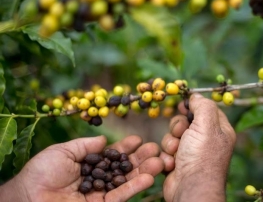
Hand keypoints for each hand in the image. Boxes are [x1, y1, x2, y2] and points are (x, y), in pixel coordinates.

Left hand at [0, 135, 163, 201]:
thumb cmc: (41, 172)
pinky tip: (149, 177)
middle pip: (123, 168)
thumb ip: (85, 145)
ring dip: (144, 172)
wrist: (29, 197)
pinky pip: (121, 196)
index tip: (138, 139)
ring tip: (160, 161)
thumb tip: (105, 140)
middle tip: (156, 149)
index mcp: (88, 165)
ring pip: (127, 182)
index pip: (112, 156)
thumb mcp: (63, 151)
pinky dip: (136, 187)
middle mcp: (97, 179)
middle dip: (141, 159)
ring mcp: (100, 194)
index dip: (125, 148)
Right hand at [160, 93, 235, 201]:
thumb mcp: (206, 124)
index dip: (194, 106)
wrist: (190, 188)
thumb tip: (196, 95)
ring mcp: (191, 152)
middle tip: (182, 134)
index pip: (207, 110)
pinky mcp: (178, 163)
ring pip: (173, 135)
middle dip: (179, 126)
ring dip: (171, 142)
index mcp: (219, 131)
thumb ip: (203, 105)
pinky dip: (167, 156)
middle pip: (186, 121)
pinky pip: (166, 150)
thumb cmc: (201, 156)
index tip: (183, 104)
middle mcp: (207, 141)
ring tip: (177, 152)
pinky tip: (173, 164)